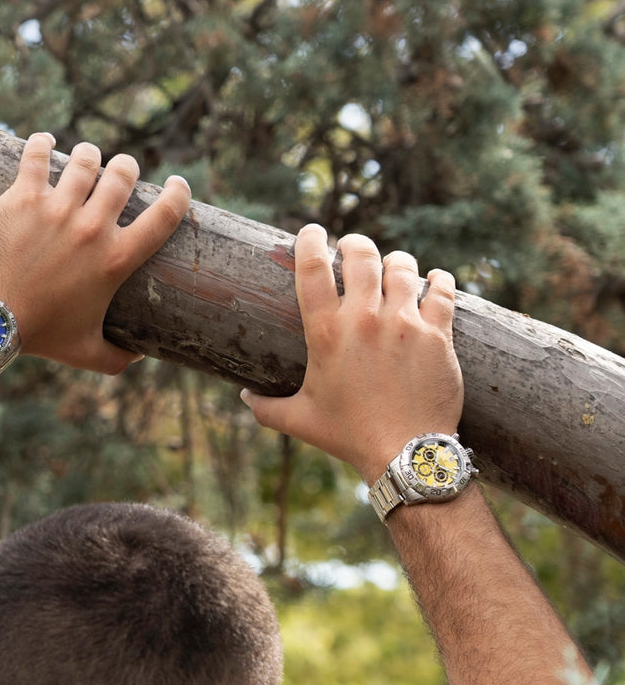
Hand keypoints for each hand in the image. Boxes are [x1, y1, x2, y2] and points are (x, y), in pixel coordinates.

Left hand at [0, 132, 190, 373]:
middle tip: (118, 173)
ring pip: (85, 160)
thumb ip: (118, 357)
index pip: (165, 216)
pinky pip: (37, 155)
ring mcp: (56, 209)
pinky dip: (42, 144)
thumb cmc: (40, 337)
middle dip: (125, 168)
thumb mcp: (87, 353)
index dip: (178, 194)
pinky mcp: (22, 197)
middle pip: (123, 175)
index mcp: (115, 260)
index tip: (176, 185)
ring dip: (88, 156)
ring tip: (84, 158)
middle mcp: (92, 229)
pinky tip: (44, 143)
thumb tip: (139, 356)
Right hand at [241, 224, 463, 481]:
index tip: (313, 231)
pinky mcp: (437, 335)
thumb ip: (265, 407)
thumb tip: (242, 398)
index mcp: (325, 332)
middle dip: (355, 244)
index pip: (311, 268)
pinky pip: (442, 291)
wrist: (404, 453)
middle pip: (361, 255)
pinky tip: (435, 278)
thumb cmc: (347, 435)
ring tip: (393, 266)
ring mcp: (404, 323)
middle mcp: (364, 319)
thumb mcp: (299, 420)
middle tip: (353, 247)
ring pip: (403, 267)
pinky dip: (439, 280)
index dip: (310, 240)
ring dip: (396, 261)